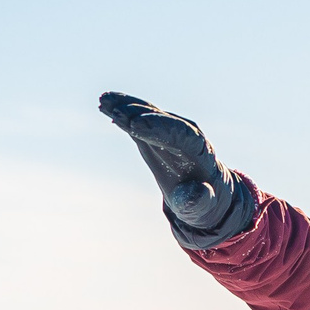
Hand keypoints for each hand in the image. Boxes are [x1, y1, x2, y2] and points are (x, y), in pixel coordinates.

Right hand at [98, 92, 237, 233]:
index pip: (181, 134)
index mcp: (200, 151)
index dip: (158, 127)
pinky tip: (105, 103)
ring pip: (148, 113)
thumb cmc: (204, 202)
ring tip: (105, 101)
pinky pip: (137, 117)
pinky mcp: (154, 131)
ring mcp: (169, 129)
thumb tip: (196, 192)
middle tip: (116, 112)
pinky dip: (122, 110)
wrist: (204, 192)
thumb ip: (198, 200)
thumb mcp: (202, 208)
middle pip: (161, 119)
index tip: (136, 125)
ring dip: (126, 106)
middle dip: (139, 114)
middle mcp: (186, 133)